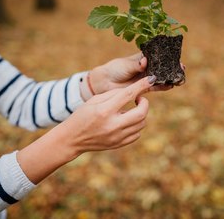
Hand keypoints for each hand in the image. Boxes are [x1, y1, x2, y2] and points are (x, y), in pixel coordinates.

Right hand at [17, 76, 155, 183]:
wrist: (72, 138)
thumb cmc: (82, 115)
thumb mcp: (94, 100)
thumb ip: (114, 94)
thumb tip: (133, 90)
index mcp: (105, 111)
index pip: (128, 95)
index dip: (141, 85)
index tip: (151, 79)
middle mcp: (113, 125)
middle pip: (141, 113)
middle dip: (144, 103)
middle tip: (138, 99)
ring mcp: (117, 137)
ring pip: (141, 124)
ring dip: (140, 114)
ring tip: (130, 110)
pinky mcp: (119, 144)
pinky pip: (137, 134)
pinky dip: (136, 125)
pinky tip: (127, 121)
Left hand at [89, 53, 184, 93]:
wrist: (106, 83)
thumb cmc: (115, 69)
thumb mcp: (126, 65)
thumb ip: (136, 65)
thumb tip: (144, 61)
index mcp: (143, 58)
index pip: (158, 55)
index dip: (168, 55)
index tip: (176, 55)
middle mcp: (147, 67)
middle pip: (163, 66)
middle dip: (173, 66)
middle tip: (182, 67)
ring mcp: (147, 78)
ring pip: (162, 77)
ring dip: (171, 77)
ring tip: (179, 77)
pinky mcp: (145, 88)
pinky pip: (158, 87)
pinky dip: (165, 86)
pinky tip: (171, 85)